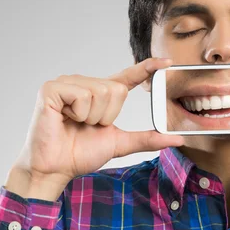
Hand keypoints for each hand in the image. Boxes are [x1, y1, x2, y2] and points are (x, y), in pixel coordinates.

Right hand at [11, 57, 184, 186]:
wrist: (55, 168)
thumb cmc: (80, 154)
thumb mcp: (120, 143)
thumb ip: (147, 138)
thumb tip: (177, 139)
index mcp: (100, 94)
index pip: (128, 77)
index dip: (147, 68)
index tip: (167, 61)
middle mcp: (85, 84)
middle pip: (116, 89)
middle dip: (107, 115)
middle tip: (88, 126)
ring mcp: (67, 83)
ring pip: (101, 91)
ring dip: (92, 117)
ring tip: (75, 123)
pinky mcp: (52, 88)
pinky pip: (83, 95)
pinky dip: (78, 113)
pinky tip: (64, 119)